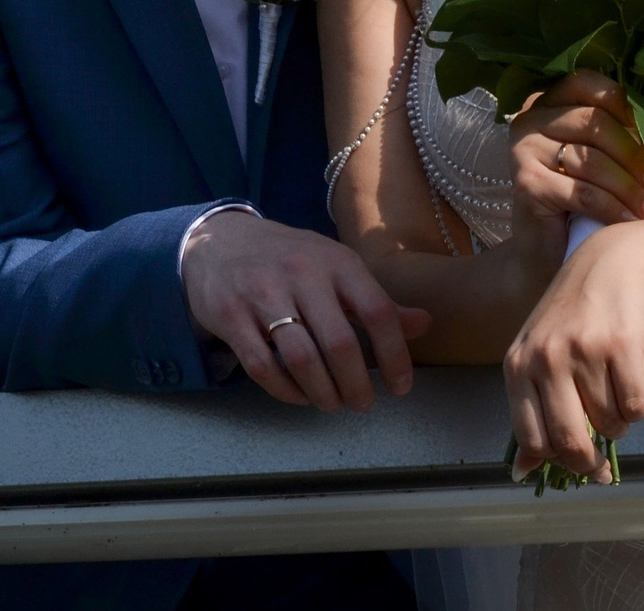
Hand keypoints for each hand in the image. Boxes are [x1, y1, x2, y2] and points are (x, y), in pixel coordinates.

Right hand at [181, 210, 430, 411]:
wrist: (218, 239)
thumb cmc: (289, 258)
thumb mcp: (335, 267)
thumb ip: (375, 299)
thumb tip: (424, 325)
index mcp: (336, 261)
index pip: (377, 311)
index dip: (395, 355)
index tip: (401, 387)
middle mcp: (302, 274)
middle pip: (339, 343)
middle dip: (356, 385)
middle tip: (362, 404)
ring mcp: (262, 293)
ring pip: (301, 358)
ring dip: (323, 392)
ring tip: (333, 403)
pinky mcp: (229, 315)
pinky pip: (261, 365)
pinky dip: (285, 390)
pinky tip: (299, 396)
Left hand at [504, 218, 643, 481]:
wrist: (613, 261)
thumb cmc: (572, 314)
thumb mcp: (539, 354)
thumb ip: (530, 409)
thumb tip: (523, 472)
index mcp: (517, 364)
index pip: (532, 438)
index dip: (557, 463)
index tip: (575, 466)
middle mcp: (545, 357)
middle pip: (569, 441)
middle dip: (590, 462)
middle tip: (601, 463)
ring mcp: (582, 349)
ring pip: (609, 425)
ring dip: (618, 424)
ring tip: (614, 396)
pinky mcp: (621, 344)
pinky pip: (636, 407)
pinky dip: (638, 407)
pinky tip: (630, 383)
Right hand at [510, 71, 643, 227]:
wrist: (542, 249)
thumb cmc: (575, 201)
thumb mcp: (595, 157)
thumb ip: (615, 134)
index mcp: (547, 102)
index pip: (587, 84)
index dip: (625, 106)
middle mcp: (529, 119)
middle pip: (595, 122)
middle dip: (634, 155)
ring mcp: (524, 150)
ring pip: (592, 160)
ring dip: (629, 188)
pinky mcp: (528, 184)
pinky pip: (585, 193)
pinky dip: (615, 208)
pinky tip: (632, 222)